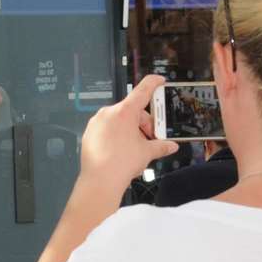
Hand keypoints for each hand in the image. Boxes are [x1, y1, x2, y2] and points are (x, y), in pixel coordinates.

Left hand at [79, 75, 177, 189]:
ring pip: (119, 120)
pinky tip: (122, 150)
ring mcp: (97, 122)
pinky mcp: (90, 133)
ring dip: (131, 130)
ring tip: (136, 148)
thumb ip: (161, 146)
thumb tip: (171, 146)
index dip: (153, 83)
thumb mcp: (147, 152)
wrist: (100, 181)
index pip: (143, 90)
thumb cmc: (121, 164)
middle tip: (152, 138)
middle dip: (144, 123)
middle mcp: (109, 113)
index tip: (159, 80)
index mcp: (125, 112)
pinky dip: (117, 135)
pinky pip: (107, 128)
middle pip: (132, 111)